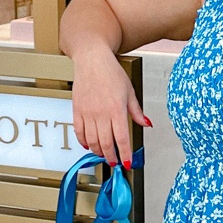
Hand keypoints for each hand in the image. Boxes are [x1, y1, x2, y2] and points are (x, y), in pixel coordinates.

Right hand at [69, 45, 148, 168]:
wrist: (92, 60)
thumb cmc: (111, 72)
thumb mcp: (129, 91)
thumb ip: (136, 111)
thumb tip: (146, 124)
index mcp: (116, 109)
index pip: (122, 139)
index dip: (124, 154)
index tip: (126, 162)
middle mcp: (101, 113)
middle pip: (106, 143)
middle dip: (111, 157)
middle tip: (115, 162)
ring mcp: (87, 112)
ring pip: (92, 141)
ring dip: (98, 151)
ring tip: (104, 155)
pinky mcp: (77, 110)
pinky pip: (79, 132)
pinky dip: (84, 142)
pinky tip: (89, 145)